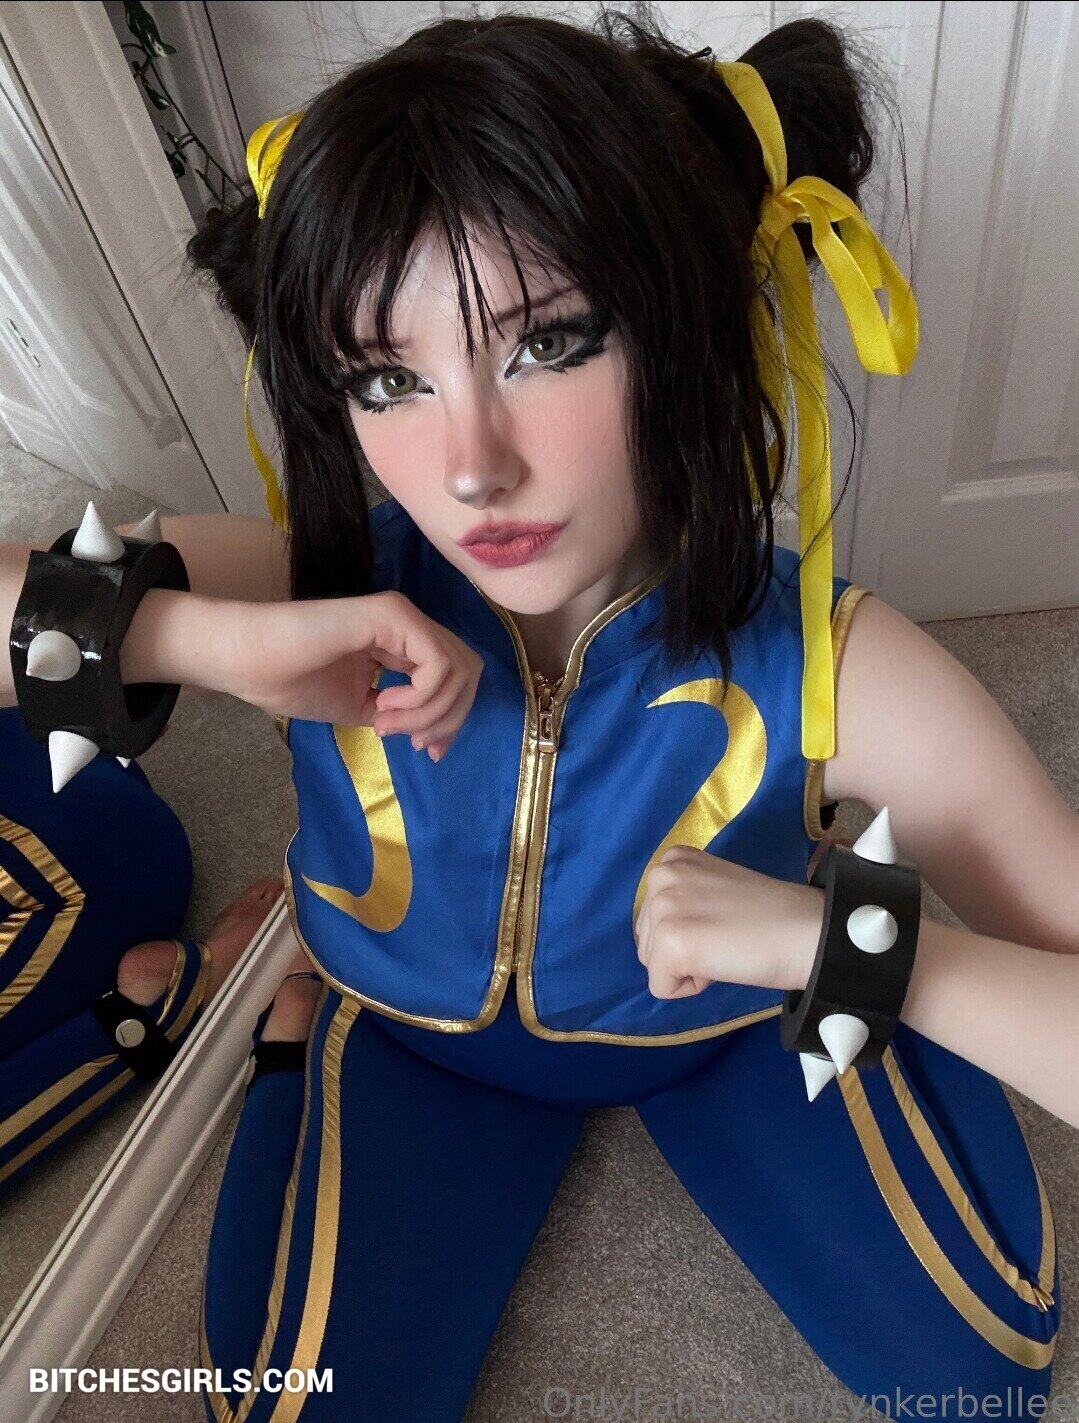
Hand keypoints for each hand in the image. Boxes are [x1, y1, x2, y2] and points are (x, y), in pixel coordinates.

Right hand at [229, 591, 482, 761]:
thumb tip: (430, 736)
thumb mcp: (360, 708)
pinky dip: (421, 696)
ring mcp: (403, 616)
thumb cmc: (293, 681)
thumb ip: (399, 715)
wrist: (252, 662)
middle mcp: (411, 625)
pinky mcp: (392, 615)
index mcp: (404, 644)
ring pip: (459, 669)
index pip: (457, 677)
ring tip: (388, 722)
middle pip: (470, 672)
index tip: (426, 751)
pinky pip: (437, 664)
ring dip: (430, 711)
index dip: (453, 719)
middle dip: (452, 717)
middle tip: (416, 743)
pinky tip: (385, 703)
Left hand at [634, 845, 823, 997]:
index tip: (724, 923)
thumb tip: (664, 936)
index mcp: (674, 860)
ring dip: (688, 968)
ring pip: (653, 965)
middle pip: (647, 941)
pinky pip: (662, 987)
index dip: (691, 931)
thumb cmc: (770, 917)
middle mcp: (662, 876)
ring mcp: (663, 908)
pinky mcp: (671, 943)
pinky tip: (724, 964)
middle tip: (727, 938)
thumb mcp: (714, 889)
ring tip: (727, 948)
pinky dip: (692, 988)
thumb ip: (686, 900)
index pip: (655, 917)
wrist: (808, 931)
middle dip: (683, 951)